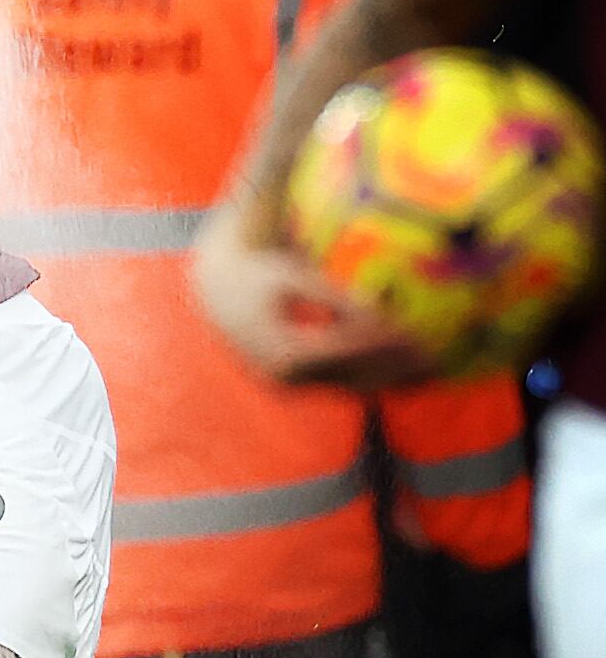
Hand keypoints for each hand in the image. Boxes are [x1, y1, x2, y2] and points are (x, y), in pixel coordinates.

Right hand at [193, 209, 432, 388]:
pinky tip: (410, 371)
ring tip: (435, 370)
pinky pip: (343, 384)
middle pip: (354, 379)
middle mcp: (289, 376)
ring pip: (352, 387)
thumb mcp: (292, 275)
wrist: (216, 291)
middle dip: (398, 371)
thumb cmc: (257, 269)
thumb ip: (333, 296)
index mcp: (286, 351)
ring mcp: (292, 383)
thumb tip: (376, 304)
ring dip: (393, 381)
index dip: (385, 346)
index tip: (420, 336)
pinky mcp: (297, 383)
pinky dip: (376, 378)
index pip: (346, 352)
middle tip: (440, 359)